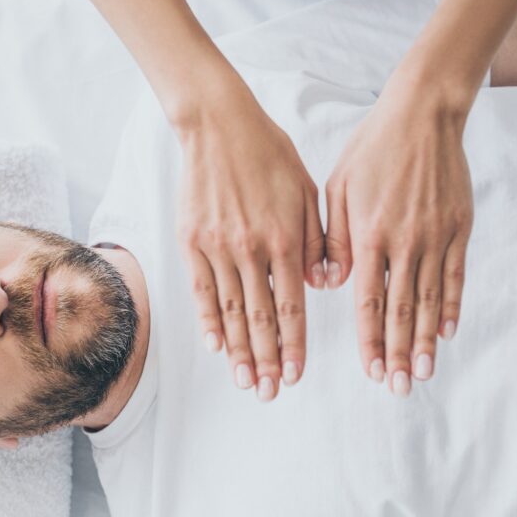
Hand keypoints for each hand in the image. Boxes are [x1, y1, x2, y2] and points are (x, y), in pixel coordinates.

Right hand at [174, 79, 325, 401]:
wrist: (219, 123)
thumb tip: (325, 286)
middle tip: (271, 392)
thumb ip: (316, 241)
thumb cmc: (270, 154)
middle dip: (267, 360)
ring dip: (239, 351)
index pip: (291, 305)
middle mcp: (250, 248)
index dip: (294, 344)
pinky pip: (201, 290)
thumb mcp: (307, 191)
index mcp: (283, 238)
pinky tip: (216, 347)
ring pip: (228, 311)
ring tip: (246, 381)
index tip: (296, 374)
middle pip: (259, 317)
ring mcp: (217, 246)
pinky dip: (207, 321)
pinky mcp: (191, 240)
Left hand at [324, 77, 473, 395]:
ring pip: (430, 299)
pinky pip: (455, 275)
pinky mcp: (459, 226)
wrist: (424, 112)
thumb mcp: (339, 188)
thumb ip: (333, 240)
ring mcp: (435, 235)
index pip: (369, 301)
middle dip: (399, 353)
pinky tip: (448, 331)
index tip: (371, 370)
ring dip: (427, 340)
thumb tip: (328, 285)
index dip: (371, 339)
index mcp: (369, 234)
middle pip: (402, 310)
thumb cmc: (372, 148)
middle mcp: (404, 241)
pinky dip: (451, 305)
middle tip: (398, 387)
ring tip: (424, 372)